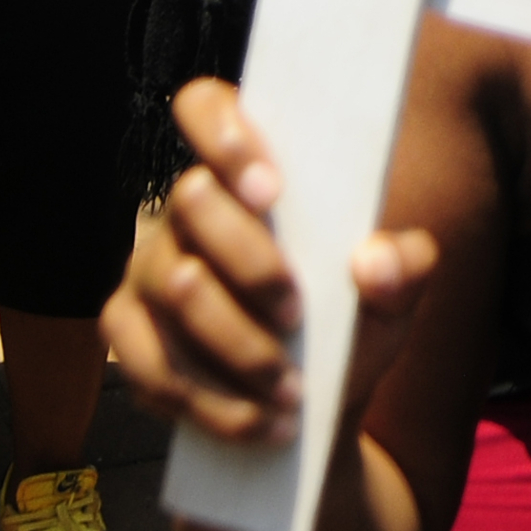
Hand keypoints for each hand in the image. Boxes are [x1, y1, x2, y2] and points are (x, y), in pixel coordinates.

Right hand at [103, 79, 441, 447]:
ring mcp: (146, 270)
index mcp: (246, 175)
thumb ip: (403, 269)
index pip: (204, 106)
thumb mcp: (391, 298)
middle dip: (250, 263)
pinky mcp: (126, 334)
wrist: (314, 410)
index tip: (271, 187)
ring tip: (292, 389)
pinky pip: (149, 362)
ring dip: (237, 345)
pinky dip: (212, 402)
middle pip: (190, 203)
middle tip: (298, 313)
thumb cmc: (348, 325)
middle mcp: (184, 211)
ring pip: (174, 287)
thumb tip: (378, 260)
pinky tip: (262, 424)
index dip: (224, 133)